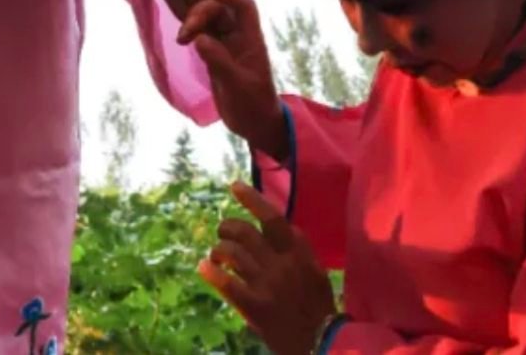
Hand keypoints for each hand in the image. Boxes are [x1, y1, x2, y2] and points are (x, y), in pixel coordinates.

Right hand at [178, 0, 285, 158]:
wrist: (254, 123)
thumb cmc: (253, 105)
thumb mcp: (237, 86)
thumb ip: (220, 62)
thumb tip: (199, 39)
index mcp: (252, 39)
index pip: (245, 6)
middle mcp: (239, 37)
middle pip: (220, 9)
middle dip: (201, 13)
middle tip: (186, 33)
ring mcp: (225, 44)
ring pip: (207, 20)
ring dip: (192, 22)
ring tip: (180, 39)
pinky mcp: (214, 53)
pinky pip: (200, 33)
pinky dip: (190, 31)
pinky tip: (181, 38)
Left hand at [197, 181, 338, 354]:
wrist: (321, 342)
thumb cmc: (317, 306)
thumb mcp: (314, 270)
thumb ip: (296, 249)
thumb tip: (275, 227)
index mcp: (298, 251)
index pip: (272, 218)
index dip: (252, 200)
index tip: (234, 186)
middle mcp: (282, 262)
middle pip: (244, 232)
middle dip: (226, 228)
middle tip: (222, 236)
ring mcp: (267, 284)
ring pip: (232, 252)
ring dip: (218, 251)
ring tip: (215, 258)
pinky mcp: (255, 306)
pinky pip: (227, 283)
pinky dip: (211, 273)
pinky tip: (203, 268)